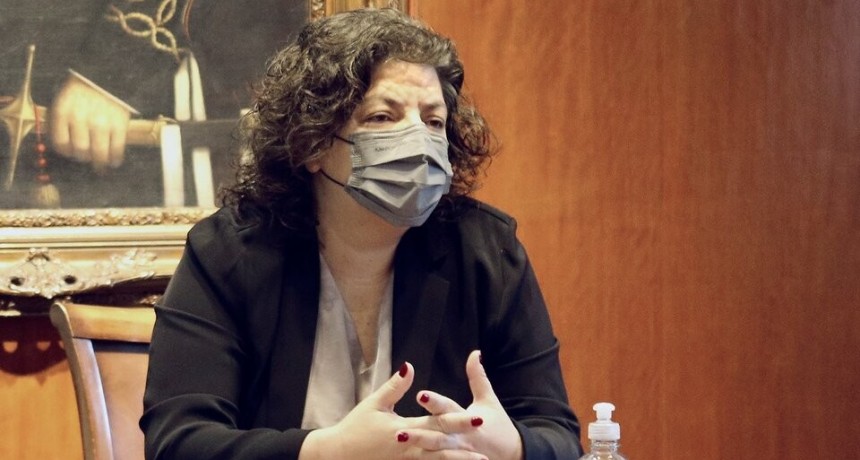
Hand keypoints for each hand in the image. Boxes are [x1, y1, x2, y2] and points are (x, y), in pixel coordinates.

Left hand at [51, 75, 130, 170]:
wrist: (109, 73)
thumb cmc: (85, 88)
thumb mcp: (66, 99)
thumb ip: (64, 120)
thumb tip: (68, 146)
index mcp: (63, 111)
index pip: (61, 143)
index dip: (67, 151)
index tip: (72, 153)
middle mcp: (81, 117)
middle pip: (80, 150)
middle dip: (84, 157)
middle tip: (88, 157)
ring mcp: (102, 121)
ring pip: (99, 153)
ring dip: (100, 162)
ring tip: (102, 164)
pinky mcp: (119, 123)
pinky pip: (117, 148)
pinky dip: (116, 158)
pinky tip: (114, 161)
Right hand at [299, 362, 487, 459]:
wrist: (338, 455)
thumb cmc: (355, 427)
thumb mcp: (374, 404)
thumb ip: (395, 386)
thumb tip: (410, 366)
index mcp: (404, 428)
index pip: (437, 423)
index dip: (459, 421)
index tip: (478, 418)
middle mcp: (408, 447)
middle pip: (442, 445)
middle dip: (466, 443)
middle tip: (486, 441)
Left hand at [400, 350, 523, 459]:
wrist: (512, 454)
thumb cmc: (498, 424)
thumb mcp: (488, 399)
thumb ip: (478, 377)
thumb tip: (474, 353)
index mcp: (467, 418)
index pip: (448, 408)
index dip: (435, 402)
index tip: (420, 395)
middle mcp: (461, 437)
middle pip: (438, 434)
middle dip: (420, 433)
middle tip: (399, 431)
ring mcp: (459, 453)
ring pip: (435, 452)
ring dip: (419, 447)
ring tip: (399, 440)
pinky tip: (407, 458)